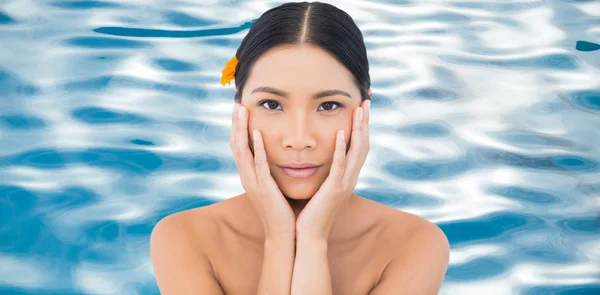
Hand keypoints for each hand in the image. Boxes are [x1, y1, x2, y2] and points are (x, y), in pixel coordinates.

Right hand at [230, 103, 295, 239]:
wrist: (283, 235)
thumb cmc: (282, 211)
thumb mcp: (273, 187)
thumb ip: (271, 172)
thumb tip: (276, 157)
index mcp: (250, 176)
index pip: (240, 147)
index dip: (238, 128)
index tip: (240, 110)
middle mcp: (247, 177)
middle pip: (235, 145)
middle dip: (236, 124)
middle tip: (237, 104)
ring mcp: (253, 183)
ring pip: (242, 151)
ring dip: (241, 129)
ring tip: (241, 111)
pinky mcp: (263, 188)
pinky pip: (258, 165)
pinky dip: (256, 149)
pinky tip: (256, 133)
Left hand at [295, 100, 370, 240]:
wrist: (307, 236)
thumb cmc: (309, 212)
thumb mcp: (319, 187)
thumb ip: (322, 171)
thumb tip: (316, 156)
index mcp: (346, 177)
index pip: (359, 147)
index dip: (362, 127)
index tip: (361, 108)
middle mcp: (350, 178)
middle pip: (363, 145)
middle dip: (365, 123)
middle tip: (366, 101)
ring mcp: (344, 184)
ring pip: (357, 152)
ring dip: (359, 130)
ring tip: (359, 110)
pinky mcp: (334, 190)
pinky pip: (340, 166)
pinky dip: (343, 149)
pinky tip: (341, 133)